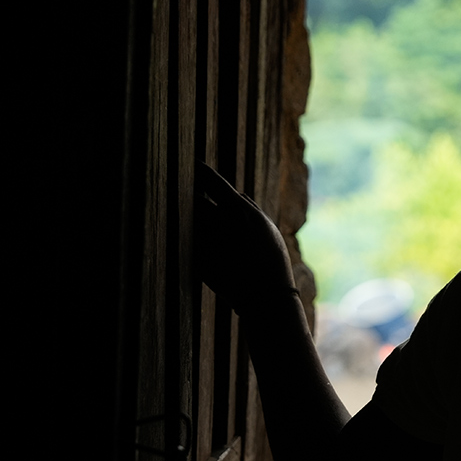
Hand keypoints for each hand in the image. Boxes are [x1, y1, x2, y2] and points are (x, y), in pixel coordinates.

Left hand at [196, 162, 296, 314]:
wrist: (266, 296)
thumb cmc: (271, 261)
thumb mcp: (268, 230)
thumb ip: (251, 209)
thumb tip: (238, 194)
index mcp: (240, 211)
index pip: (215, 183)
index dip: (203, 173)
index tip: (193, 165)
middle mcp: (220, 222)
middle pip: (195, 201)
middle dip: (194, 200)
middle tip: (190, 198)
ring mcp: (207, 242)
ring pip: (190, 222)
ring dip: (193, 223)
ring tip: (208, 233)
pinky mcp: (197, 260)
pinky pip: (189, 245)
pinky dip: (195, 246)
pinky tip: (211, 255)